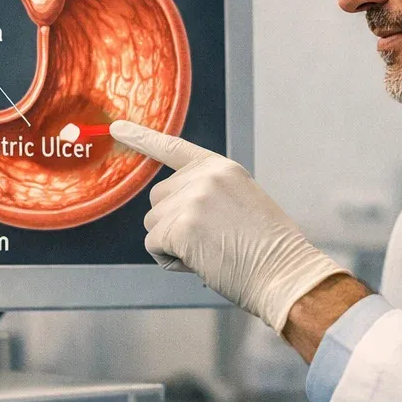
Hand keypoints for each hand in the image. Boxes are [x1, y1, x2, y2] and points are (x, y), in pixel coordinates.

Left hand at [110, 120, 350, 333]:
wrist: (285, 273)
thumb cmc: (267, 251)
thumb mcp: (241, 204)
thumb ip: (207, 196)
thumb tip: (171, 212)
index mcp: (221, 168)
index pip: (174, 148)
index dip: (142, 138)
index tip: (116, 128)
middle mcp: (204, 177)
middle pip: (158, 199)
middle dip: (172, 223)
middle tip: (210, 241)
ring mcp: (191, 200)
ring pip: (153, 224)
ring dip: (172, 244)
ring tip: (211, 252)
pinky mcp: (180, 227)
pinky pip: (154, 246)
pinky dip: (170, 260)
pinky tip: (201, 262)